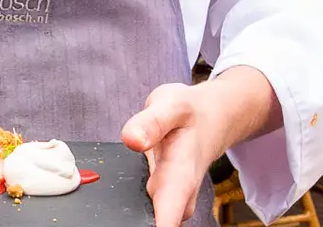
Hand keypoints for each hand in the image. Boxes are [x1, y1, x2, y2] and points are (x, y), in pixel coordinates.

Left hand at [120, 68, 279, 226]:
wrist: (212, 119)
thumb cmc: (191, 114)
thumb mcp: (171, 106)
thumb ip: (151, 123)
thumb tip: (131, 139)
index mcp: (181, 177)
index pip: (168, 221)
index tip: (135, 223)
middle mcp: (178, 196)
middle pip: (158, 225)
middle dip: (136, 222)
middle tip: (110, 217)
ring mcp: (171, 200)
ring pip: (151, 219)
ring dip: (135, 215)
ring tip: (115, 209)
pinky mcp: (162, 197)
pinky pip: (148, 211)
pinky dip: (134, 207)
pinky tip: (121, 200)